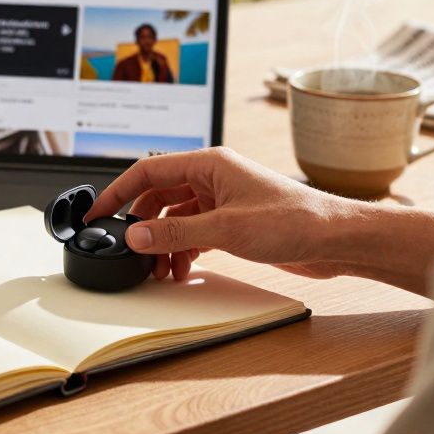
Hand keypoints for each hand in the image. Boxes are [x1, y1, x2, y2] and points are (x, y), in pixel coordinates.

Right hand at [83, 147, 433, 294]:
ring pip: (175, 218)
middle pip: (158, 196)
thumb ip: (174, 231)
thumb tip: (135, 235)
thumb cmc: (295, 220)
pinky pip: (194, 232)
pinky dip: (183, 250)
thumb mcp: (225, 228)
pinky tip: (181, 269)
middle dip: (142, 226)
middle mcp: (213, 178)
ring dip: (163, 243)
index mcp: (209, 164)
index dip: (117, 192)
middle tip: (129, 251)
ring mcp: (223, 200)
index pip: (147, 170)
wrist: (336, 239)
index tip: (97, 214)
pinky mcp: (234, 222)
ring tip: (158, 270)